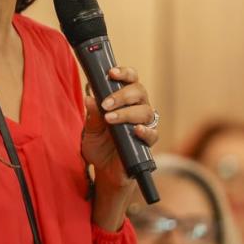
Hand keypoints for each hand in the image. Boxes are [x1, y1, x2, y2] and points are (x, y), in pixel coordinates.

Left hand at [81, 66, 158, 183]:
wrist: (104, 169)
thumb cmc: (99, 145)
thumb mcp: (90, 130)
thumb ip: (92, 115)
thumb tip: (89, 98)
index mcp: (124, 100)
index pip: (130, 80)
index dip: (124, 73)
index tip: (111, 73)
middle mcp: (137, 108)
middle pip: (140, 91)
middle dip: (123, 95)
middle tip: (106, 104)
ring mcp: (144, 124)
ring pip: (146, 111)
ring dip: (127, 113)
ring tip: (110, 119)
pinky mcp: (147, 142)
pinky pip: (153, 133)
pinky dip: (145, 130)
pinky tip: (136, 130)